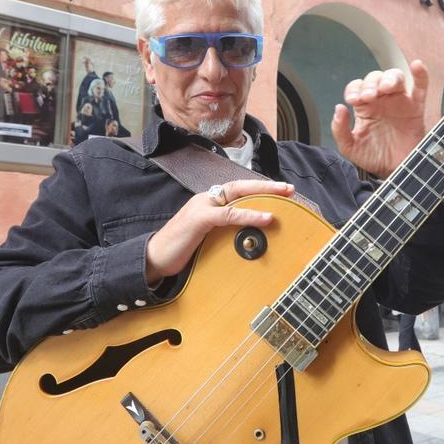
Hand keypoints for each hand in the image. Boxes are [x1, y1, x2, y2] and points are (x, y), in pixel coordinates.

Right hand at [145, 180, 295, 282]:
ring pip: (236, 194)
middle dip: (266, 185)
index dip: (259, 189)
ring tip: (283, 197)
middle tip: (289, 188)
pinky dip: (248, 214)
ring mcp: (201, 207)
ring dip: (262, 195)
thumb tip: (250, 235)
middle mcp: (205, 200)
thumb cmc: (181, 250)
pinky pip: (228, 214)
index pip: (238, 190)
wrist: (154, 258)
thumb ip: (225, 231)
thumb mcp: (207, 238)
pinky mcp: (198, 219)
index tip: (281, 191)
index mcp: (208, 203)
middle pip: (240, 186)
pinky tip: (265, 217)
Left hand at [331, 60, 428, 177]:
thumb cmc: (373, 158)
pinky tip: (416, 66)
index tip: (353, 100)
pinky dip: (421, 75)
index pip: (357, 87)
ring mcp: (399, 102)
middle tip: (368, 97)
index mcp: (364, 107)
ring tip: (385, 88)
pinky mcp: (416, 108)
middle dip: (370, 84)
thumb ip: (340, 130)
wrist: (395, 171)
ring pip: (395, 78)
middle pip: (375, 78)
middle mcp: (381, 100)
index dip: (354, 89)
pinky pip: (420, 88)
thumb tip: (339, 108)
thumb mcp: (350, 147)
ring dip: (389, 78)